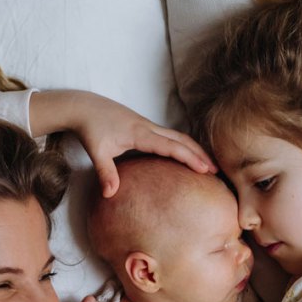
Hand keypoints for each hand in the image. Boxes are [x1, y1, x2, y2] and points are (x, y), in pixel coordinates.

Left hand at [29, 90, 213, 195]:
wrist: (85, 107)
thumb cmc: (91, 129)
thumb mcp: (96, 152)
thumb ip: (105, 173)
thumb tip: (110, 194)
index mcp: (141, 134)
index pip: (171, 147)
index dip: (190, 158)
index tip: (205, 170)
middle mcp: (149, 128)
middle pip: (182, 140)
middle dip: (200, 154)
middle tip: (217, 171)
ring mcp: (148, 126)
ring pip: (178, 136)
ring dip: (194, 149)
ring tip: (208, 165)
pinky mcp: (145, 127)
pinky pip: (170, 136)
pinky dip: (183, 145)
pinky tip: (187, 156)